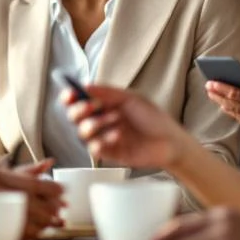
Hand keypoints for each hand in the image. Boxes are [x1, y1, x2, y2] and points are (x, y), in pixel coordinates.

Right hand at [0, 160, 63, 239]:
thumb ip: (24, 171)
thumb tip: (49, 163)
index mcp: (1, 177)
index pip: (37, 184)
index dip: (55, 190)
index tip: (64, 193)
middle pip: (38, 205)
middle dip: (53, 210)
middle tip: (60, 212)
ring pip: (33, 222)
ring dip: (46, 224)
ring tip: (50, 222)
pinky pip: (23, 236)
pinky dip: (34, 235)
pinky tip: (37, 232)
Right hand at [65, 84, 190, 170]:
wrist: (169, 142)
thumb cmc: (153, 118)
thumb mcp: (131, 99)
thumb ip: (107, 92)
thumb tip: (85, 85)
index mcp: (103, 105)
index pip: (78, 100)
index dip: (70, 97)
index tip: (71, 94)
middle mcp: (100, 121)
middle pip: (74, 117)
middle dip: (79, 110)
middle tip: (92, 107)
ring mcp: (103, 138)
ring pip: (81, 133)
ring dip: (94, 124)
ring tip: (115, 120)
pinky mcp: (109, 154)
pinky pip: (94, 149)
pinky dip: (102, 141)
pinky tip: (118, 136)